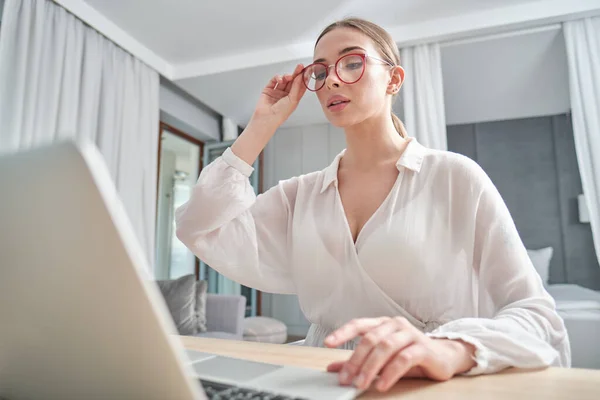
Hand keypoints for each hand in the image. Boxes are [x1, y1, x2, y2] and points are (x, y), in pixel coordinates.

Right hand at [250, 64, 306, 127]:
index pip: (300, 86)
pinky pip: (274, 80)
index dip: (304, 78)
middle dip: (296, 74)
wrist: (267, 118)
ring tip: (287, 77)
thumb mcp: (293, 100)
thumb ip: (296, 86)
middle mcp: (286, 95)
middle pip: (293, 81)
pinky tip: (280, 79)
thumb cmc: (281, 113)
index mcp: (294, 99)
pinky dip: (277, 78)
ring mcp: (277, 92)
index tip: (308, 70)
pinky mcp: (269, 89)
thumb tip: (301, 76)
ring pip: (284, 80)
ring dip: (286, 76)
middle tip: (300, 66)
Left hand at [324, 317, 475, 392]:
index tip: (328, 343)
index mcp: (383, 324)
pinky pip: (403, 359)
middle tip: (345, 378)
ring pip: (385, 347)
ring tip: (362, 383)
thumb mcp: (382, 359)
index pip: (359, 324)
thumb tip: (334, 369)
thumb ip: (359, 361)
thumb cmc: (410, 355)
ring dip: (371, 367)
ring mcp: (410, 334)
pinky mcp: (424, 347)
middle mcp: (396, 325)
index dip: (343, 333)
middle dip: (355, 360)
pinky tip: (382, 384)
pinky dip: (390, 372)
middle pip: (371, 339)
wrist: (444, 357)